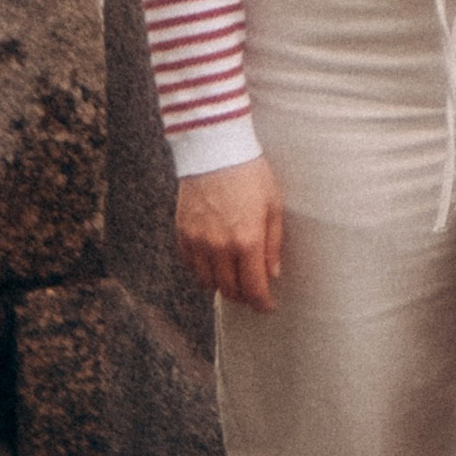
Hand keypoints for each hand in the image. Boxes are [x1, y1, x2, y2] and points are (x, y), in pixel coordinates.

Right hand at [176, 156, 283, 312]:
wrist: (215, 149)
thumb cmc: (250, 173)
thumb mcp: (273, 205)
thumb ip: (273, 243)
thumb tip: (273, 273)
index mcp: (247, 240)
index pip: (253, 288)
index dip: (262, 303)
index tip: (267, 306)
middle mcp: (219, 246)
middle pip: (229, 290)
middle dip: (243, 296)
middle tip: (252, 293)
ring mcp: (198, 241)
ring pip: (207, 282)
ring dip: (222, 285)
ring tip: (233, 278)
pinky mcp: (182, 232)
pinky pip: (190, 265)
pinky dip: (202, 270)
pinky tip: (214, 262)